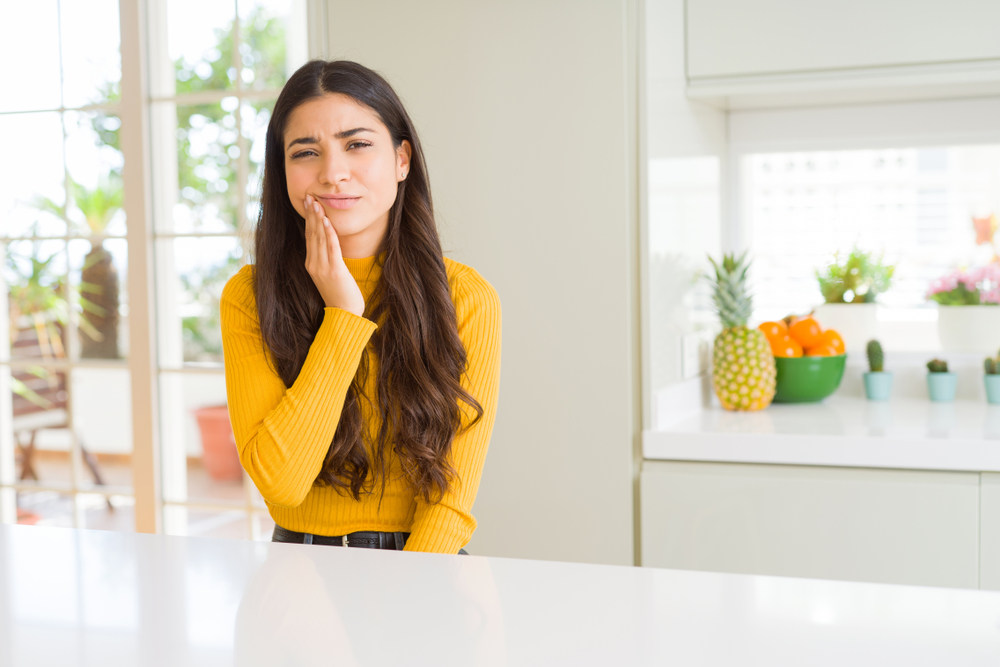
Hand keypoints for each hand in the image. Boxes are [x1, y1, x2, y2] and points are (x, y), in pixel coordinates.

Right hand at [303, 195, 364, 316]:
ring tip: (317, 203)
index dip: (308, 219)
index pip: (309, 236)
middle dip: (311, 214)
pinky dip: (329, 233)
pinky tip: (327, 221)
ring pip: (319, 238)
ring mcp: (322, 268)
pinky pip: (331, 248)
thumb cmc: (340, 295)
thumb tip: (329, 244)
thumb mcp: (330, 274)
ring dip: (318, 219)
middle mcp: (313, 264)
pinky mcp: (334, 271)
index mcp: (311, 264)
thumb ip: (327, 259)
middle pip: (311, 234)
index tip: (308, 203)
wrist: (344, 314)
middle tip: (309, 196)